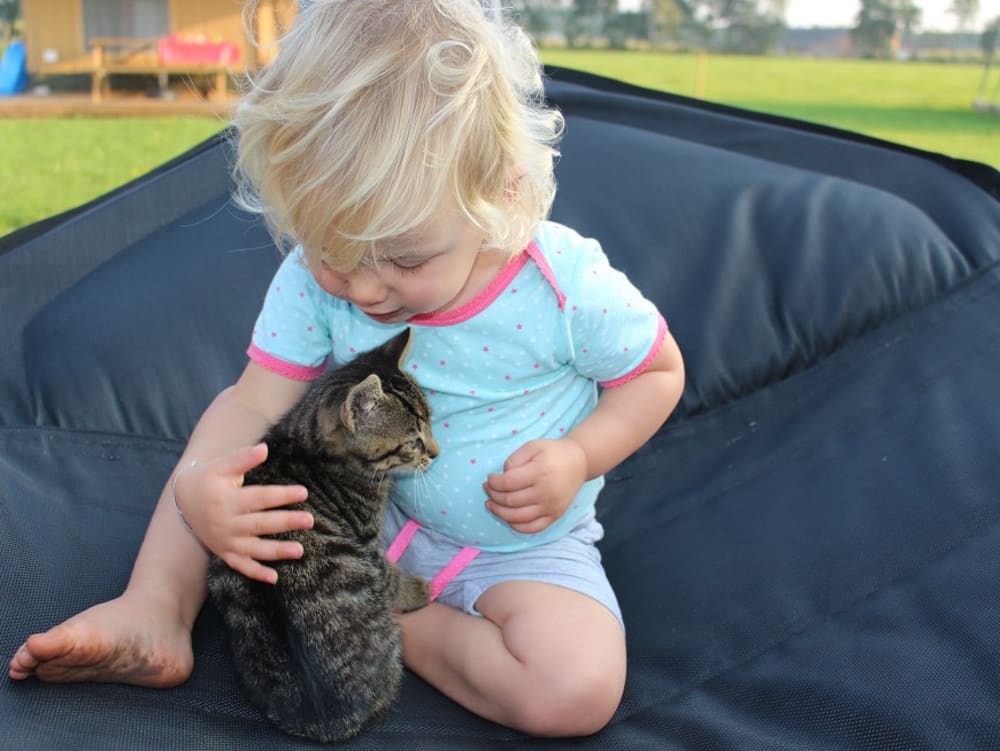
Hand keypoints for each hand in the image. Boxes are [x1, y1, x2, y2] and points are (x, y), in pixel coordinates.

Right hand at [173, 443, 312, 583]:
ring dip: (277, 551)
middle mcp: (226, 523)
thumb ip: (242, 458)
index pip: (260, 498)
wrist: (182, 499)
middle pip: (261, 524)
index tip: (303, 493)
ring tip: (300, 551)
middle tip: (310, 521)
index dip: (282, 495)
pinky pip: (241, 565)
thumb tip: (264, 448)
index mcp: (227, 500)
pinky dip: (256, 573)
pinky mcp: (224, 552)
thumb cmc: (207, 478)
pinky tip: (274, 578)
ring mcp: (225, 541)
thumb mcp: (220, 465)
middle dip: (286, 522)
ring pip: (254, 549)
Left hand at [483, 439, 587, 533]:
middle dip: (493, 495)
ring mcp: (552, 507)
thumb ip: (515, 459)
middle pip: (510, 501)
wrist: (579, 462)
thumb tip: (502, 476)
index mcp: (540, 472)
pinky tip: (508, 518)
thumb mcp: (533, 446)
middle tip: (487, 489)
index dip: (493, 482)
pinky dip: (517, 526)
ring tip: (491, 504)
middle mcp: (546, 492)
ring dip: (499, 512)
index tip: (489, 478)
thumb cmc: (552, 452)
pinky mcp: (555, 516)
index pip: (508, 483)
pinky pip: (533, 528)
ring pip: (518, 517)